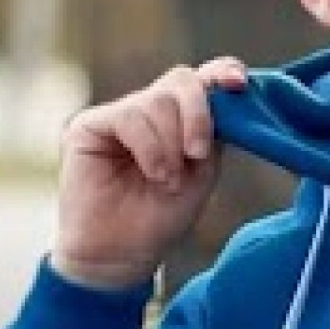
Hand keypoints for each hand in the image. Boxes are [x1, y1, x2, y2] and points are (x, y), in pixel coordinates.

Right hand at [50, 56, 248, 287]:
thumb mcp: (200, 176)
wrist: (120, 256)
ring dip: (171, 145)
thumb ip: (213, 136)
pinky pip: (130, 117)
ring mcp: (120, 115)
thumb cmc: (159, 220)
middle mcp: (149, 111)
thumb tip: (224, 96)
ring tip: (167, 182)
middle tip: (198, 155)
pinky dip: (151, 148)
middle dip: (199, 115)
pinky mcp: (90, 125)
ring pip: (158, 101)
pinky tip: (155, 174)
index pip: (203, 80)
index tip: (239, 84)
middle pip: (183, 81)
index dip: (222, 72)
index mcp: (179, 120)